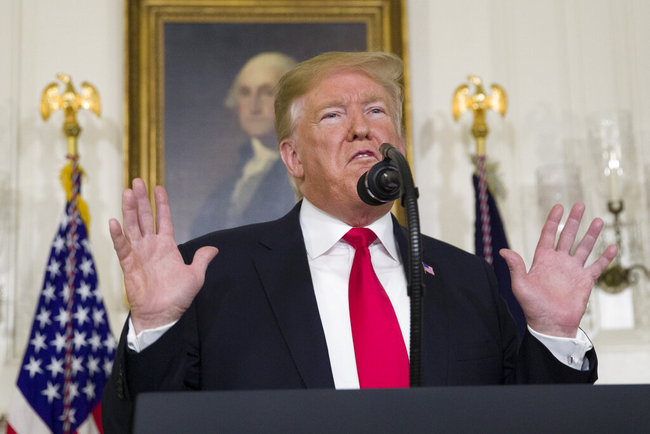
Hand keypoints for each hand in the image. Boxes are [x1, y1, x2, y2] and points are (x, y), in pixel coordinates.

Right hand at [109, 178, 218, 332]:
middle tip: (137, 181)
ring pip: (132, 227)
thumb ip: (202, 259)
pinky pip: (122, 247)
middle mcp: (151, 246)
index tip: (159, 187)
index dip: (162, 204)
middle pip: (145, 217)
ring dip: (129, 210)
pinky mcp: (128, 265)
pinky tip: (115, 221)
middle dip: (142, 199)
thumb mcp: (195, 276)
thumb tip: (214, 249)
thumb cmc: (178, 297)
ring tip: (128, 192)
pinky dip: (118, 235)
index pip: (164, 219)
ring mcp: (139, 254)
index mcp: (167, 246)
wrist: (163, 315)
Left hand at [500, 203, 616, 337]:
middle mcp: (558, 262)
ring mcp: (572, 270)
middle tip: (580, 205)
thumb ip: (516, 267)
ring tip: (598, 220)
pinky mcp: (585, 281)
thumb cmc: (533, 307)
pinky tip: (611, 246)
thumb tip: (503, 251)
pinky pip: (597, 266)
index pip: (549, 235)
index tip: (559, 207)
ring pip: (584, 247)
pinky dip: (605, 257)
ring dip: (591, 234)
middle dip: (574, 221)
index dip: (553, 221)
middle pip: (568, 236)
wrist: (551, 325)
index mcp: (542, 260)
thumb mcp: (520, 286)